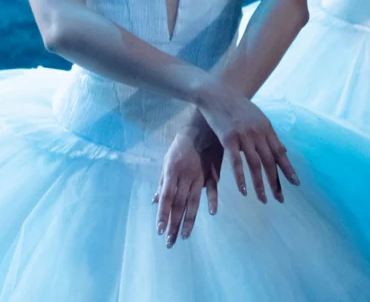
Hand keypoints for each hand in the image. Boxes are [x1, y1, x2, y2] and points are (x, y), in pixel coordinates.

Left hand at [154, 129, 218, 247]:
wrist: (202, 126)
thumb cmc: (182, 144)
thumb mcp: (167, 160)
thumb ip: (163, 182)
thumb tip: (155, 201)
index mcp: (172, 172)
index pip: (167, 197)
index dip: (163, 215)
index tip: (160, 231)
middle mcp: (185, 175)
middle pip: (179, 204)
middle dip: (174, 225)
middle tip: (170, 243)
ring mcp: (200, 175)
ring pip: (193, 201)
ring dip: (188, 220)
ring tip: (184, 236)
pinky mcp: (213, 172)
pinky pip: (213, 188)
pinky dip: (212, 200)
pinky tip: (211, 213)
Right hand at [197, 82, 298, 203]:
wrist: (217, 94)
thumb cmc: (237, 107)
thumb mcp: (258, 118)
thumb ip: (270, 135)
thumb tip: (284, 151)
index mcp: (267, 128)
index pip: (280, 153)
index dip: (288, 169)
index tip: (296, 184)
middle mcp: (258, 133)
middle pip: (270, 161)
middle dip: (276, 182)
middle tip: (280, 199)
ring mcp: (244, 136)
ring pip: (255, 165)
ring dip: (260, 184)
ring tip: (263, 199)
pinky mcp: (228, 139)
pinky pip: (236, 162)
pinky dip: (241, 178)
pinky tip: (244, 191)